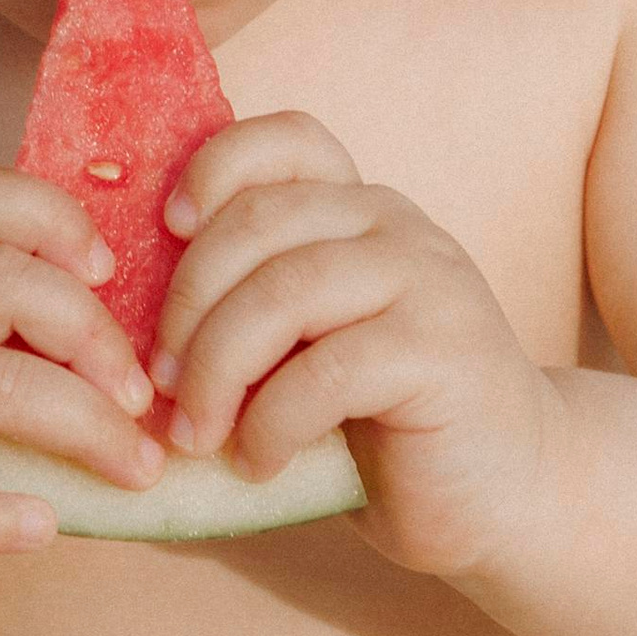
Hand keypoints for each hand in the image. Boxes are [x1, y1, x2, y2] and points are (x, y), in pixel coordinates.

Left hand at [154, 114, 559, 586]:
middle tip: (159, 385)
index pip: (287, 139)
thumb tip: (123, 314)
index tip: (166, 229)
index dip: (214, 167)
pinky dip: (270, 425)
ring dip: (217, 370)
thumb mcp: (310, 350)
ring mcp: (429, 282)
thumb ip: (254, 307)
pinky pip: (325, 372)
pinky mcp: (444, 352)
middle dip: (185, 306)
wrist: (513, 496)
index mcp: (360, 211)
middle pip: (257, 222)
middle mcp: (397, 226)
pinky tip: (258, 463)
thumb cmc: (387, 427)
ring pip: (283, 292)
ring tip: (196, 434)